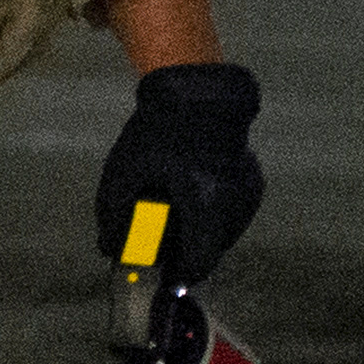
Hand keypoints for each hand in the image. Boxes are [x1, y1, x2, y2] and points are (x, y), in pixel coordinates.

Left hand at [94, 61, 262, 289]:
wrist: (197, 89)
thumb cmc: (158, 132)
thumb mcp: (124, 175)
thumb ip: (114, 219)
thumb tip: (109, 249)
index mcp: (206, 209)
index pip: (198, 265)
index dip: (177, 274)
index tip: (162, 270)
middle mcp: (235, 206)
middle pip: (210, 249)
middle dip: (185, 248)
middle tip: (160, 235)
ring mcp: (249, 192)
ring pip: (223, 230)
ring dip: (200, 229)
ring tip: (175, 206)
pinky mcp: (254, 179)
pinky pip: (233, 210)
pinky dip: (214, 210)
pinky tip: (193, 189)